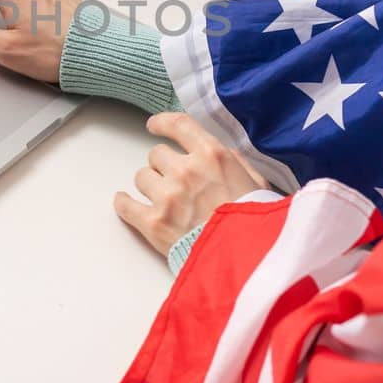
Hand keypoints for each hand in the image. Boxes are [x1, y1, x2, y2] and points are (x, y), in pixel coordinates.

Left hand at [114, 113, 270, 255]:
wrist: (247, 260)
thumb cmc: (255, 223)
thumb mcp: (259, 183)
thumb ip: (236, 163)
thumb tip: (219, 154)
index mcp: (212, 156)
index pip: (178, 125)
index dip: (163, 123)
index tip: (154, 125)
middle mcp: (186, 170)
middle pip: (156, 154)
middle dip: (163, 165)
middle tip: (174, 180)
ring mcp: (167, 196)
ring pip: (141, 176)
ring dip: (150, 185)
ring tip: (163, 198)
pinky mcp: (153, 223)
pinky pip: (125, 205)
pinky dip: (124, 203)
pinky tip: (124, 202)